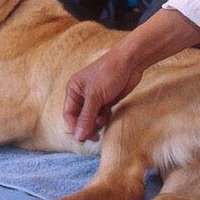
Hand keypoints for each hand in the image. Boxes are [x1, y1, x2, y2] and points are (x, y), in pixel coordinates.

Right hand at [63, 9, 199, 141]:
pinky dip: (104, 118)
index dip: (74, 126)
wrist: (130, 62)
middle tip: (94, 137)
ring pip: (91, 118)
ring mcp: (95, 97)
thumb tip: (78, 136)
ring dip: (96, 124)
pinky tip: (108, 115)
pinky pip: (101, 115)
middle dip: (86, 127)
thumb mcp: (95, 96)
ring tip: (102, 123)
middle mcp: (82, 94)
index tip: (82, 137)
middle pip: (80, 118)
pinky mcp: (107, 100)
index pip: (69, 114)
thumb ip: (86, 117)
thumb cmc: (109, 73)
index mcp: (74, 89)